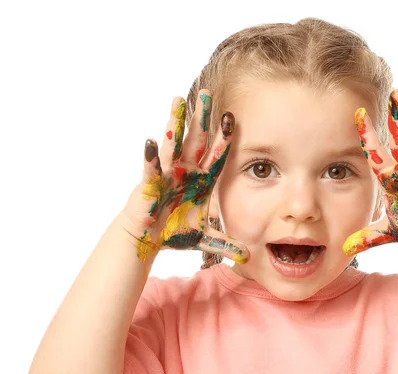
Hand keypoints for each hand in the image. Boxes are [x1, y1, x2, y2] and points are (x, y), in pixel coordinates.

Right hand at [121, 93, 249, 263]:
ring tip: (177, 101)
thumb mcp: (205, 238)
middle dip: (201, 118)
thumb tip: (248, 257)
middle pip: (196, 141)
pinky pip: (152, 168)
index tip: (233, 118)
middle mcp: (186, 172)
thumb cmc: (175, 232)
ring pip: (173, 145)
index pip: (217, 156)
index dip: (225, 139)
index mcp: (201, 181)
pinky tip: (151, 140)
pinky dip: (151, 156)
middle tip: (207, 93)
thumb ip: (226, 244)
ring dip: (176, 124)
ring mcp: (168, 174)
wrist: (148, 237)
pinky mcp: (150, 184)